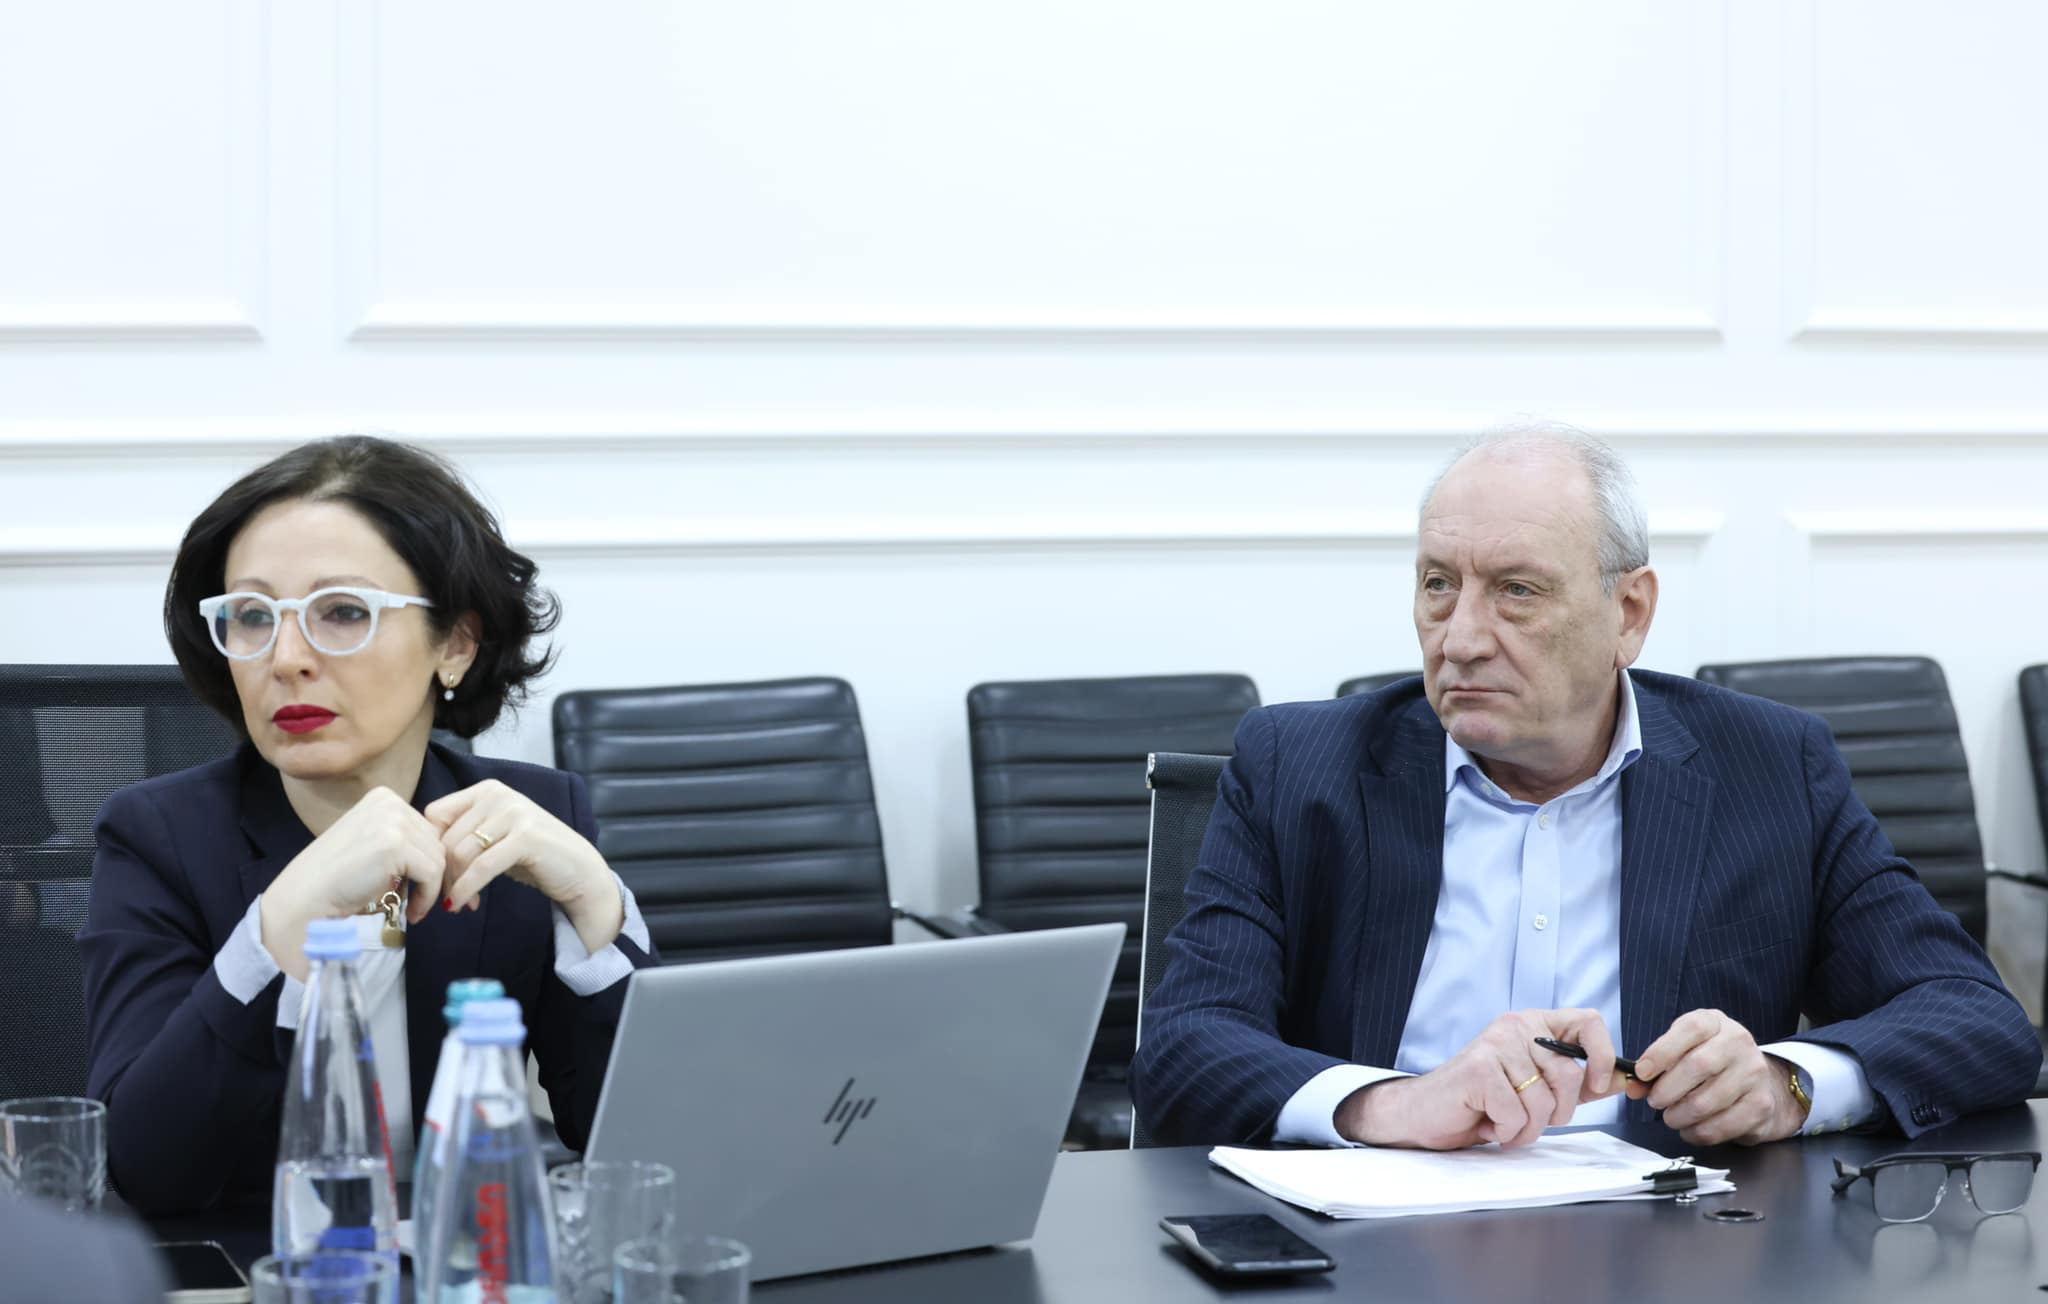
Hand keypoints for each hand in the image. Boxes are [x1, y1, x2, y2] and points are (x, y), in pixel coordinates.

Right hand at [261, 787, 447, 979]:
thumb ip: (404, 841)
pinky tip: (412, 911)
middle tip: (424, 903)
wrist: (305, 900)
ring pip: (439, 858)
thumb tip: (445, 855)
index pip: (429, 830)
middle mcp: (388, 802)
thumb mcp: (374, 846)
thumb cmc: (338, 881)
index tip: (425, 888)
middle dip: (435, 876)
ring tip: (413, 909)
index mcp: (383, 798)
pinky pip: (433, 873)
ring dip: (431, 889)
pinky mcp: (394, 844)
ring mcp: (391, 820)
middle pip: (437, 842)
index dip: (431, 862)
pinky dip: (428, 896)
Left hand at [424, 780, 621, 950]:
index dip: (428, 848)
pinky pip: (481, 868)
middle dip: (440, 873)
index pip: (435, 815)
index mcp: (487, 790)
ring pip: (460, 854)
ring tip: (457, 904)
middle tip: (442, 898)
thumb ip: (463, 834)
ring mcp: (514, 813)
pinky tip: (460, 906)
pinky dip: (465, 890)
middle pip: (446, 838)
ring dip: (453, 885)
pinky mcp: (525, 837)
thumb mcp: (494, 837)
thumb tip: (418, 851)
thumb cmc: (532, 855)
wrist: (578, 870)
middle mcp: (499, 795)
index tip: (431, 875)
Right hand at [1336, 1009, 1627, 1149]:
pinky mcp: (1479, 1069)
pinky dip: (1506, 1131)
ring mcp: (1496, 1045)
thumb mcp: (1538, 1089)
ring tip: (1503, 1121)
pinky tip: (1487, 1122)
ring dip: (1527, 1128)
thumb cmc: (1483, 1101)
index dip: (1603, 1055)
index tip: (1596, 1085)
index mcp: (1534, 1024)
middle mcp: (1516, 1025)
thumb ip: (1579, 1082)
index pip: (1589, 1020)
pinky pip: (1517, 1114)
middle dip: (1557, 1113)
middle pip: (1570, 1075)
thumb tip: (1623, 1080)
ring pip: (1544, 1101)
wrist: (1426, 1114)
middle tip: (1529, 1118)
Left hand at [1627, 1008, 1806, 1145]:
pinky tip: (1690, 1129)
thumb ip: (1657, 1065)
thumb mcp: (1683, 1050)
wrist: (1760, 1083)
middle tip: (1655, 1101)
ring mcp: (1754, 1073)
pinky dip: (1698, 1132)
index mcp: (1715, 1022)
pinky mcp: (1761, 1104)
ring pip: (1707, 1101)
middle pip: (1698, 1066)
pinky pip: (1722, 1125)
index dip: (1661, 1052)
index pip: (1690, 1029)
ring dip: (1680, 1115)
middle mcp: (1739, 1042)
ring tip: (1671, 1117)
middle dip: (1668, 1089)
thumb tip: (1633, 1086)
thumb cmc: (1710, 1062)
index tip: (1642, 1073)